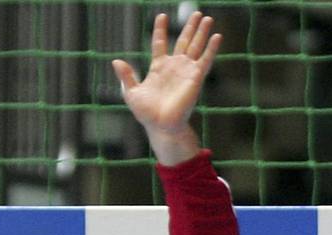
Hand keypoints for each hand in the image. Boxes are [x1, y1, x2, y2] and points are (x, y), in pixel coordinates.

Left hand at [111, 12, 220, 165]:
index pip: (159, 43)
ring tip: (206, 18)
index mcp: (158, 67)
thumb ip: (126, 76)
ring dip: (201, 32)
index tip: (162, 16)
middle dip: (189, 27)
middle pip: (183, 41)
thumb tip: (116, 61)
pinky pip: (205, 60)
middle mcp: (174, 66)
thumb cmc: (146, 112)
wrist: (160, 125)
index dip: (160, 30)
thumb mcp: (131, 92)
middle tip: (195, 12)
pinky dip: (211, 48)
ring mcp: (186, 71)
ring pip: (195, 47)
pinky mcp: (195, 77)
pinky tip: (216, 36)